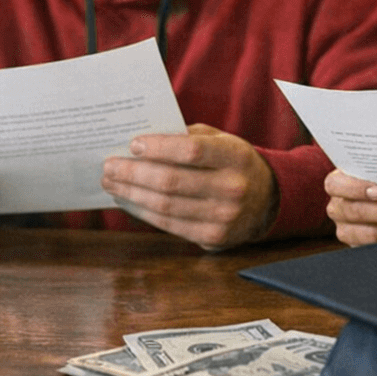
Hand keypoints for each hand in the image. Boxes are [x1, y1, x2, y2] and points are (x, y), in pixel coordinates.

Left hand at [100, 124, 275, 249]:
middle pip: (171, 182)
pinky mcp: (212, 238)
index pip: (191, 151)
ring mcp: (223, 217)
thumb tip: (140, 142)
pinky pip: (169, 225)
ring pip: (165, 207)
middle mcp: (232, 188)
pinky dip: (143, 212)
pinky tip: (128, 200)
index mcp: (235, 156)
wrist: (267, 201)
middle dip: (133, 174)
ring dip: (131, 194)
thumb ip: (188, 137)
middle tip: (109, 166)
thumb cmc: (233, 163)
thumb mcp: (221, 141)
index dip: (159, 148)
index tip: (133, 144)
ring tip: (111, 183)